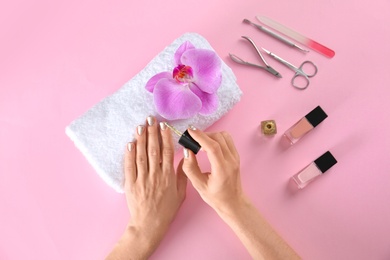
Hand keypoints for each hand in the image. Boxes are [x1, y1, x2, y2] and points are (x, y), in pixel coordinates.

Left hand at [123, 116, 186, 247]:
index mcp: (168, 176)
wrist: (149, 224)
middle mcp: (155, 175)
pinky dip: (129, 154)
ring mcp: (142, 179)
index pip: (167, 152)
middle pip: (153, 149)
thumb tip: (184, 158)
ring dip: (140, 139)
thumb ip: (182, 175)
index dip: (165, 137)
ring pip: (141, 155)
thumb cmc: (167, 210)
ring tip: (140, 126)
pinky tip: (130, 143)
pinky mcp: (131, 184)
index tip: (164, 125)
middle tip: (150, 119)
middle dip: (152, 132)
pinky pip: (130, 166)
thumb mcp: (181, 193)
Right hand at [181, 128, 243, 212]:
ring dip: (210, 135)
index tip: (190, 130)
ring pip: (224, 136)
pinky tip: (209, 145)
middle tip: (191, 138)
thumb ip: (190, 168)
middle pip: (218, 138)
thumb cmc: (216, 197)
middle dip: (203, 134)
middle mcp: (231, 161)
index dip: (200, 136)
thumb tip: (186, 151)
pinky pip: (227, 139)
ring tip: (200, 142)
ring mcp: (235, 157)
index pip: (212, 147)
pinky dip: (217, 138)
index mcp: (222, 170)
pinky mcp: (236, 155)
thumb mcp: (199, 186)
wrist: (233, 202)